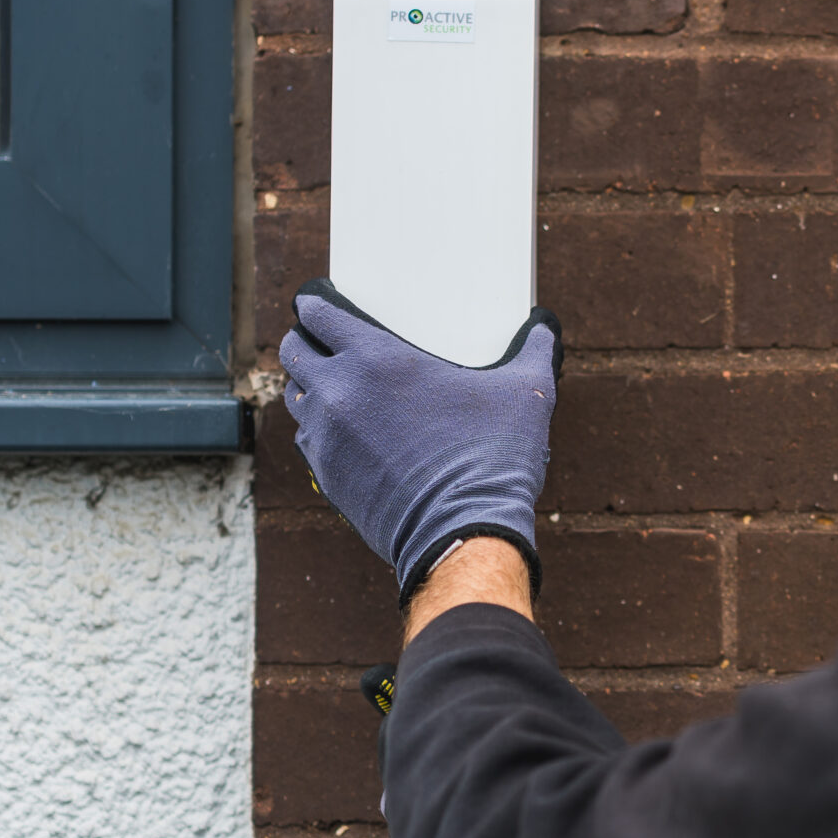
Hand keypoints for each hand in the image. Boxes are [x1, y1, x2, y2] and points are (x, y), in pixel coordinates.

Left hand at [278, 280, 561, 599]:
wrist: (465, 532)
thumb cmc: (492, 459)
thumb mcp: (525, 394)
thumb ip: (533, 352)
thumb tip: (544, 329)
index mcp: (377, 358)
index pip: (317, 315)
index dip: (314, 305)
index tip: (319, 304)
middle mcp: (340, 392)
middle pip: (293, 351)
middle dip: (306, 342)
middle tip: (326, 345)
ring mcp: (326, 436)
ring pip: (296, 397)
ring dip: (311, 387)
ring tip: (339, 389)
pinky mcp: (326, 475)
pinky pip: (309, 440)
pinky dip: (321, 431)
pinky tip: (349, 434)